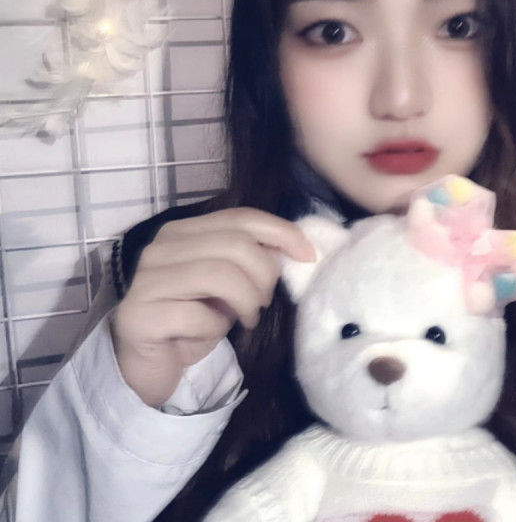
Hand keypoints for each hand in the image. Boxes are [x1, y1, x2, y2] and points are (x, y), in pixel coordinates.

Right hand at [111, 208, 315, 407]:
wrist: (150, 366)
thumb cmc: (194, 321)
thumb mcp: (231, 286)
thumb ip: (252, 261)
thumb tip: (289, 248)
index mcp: (184, 231)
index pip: (240, 217)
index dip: (281, 231)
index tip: (308, 255)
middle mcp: (160, 247)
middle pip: (234, 244)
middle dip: (264, 274)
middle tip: (264, 301)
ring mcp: (145, 279)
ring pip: (219, 273)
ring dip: (246, 300)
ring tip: (249, 317)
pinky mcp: (138, 315)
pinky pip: (196, 314)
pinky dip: (215, 327)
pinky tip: (211, 335)